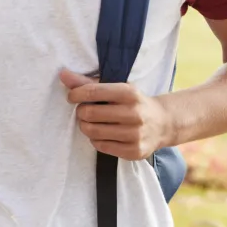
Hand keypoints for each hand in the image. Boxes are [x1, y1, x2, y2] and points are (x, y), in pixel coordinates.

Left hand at [61, 69, 176, 160]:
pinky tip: (101, 134)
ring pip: (93, 131)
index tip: (72, 97)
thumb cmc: (133, 103)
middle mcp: (134, 113)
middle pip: (89, 113)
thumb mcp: (117, 88)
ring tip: (90, 123)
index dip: (76, 94)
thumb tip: (63, 75)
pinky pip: (101, 146)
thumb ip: (89, 83)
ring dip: (85, 126)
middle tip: (84, 111)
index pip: (93, 92)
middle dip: (81, 112)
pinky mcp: (134, 151)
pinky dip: (95, 140)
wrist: (163, 123)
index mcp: (129, 93)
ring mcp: (135, 134)